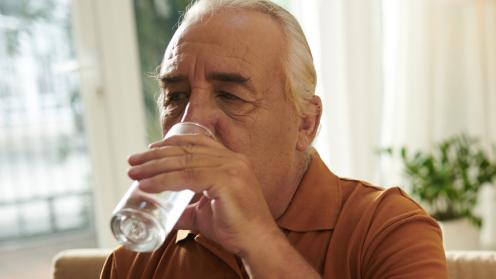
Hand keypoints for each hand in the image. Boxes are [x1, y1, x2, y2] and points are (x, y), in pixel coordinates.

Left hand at [127, 134, 279, 254]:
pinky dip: (164, 180)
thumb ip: (186, 209)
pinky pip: (188, 177)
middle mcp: (232, 159)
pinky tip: (147, 185)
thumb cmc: (234, 228)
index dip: (170, 143)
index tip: (149, 150)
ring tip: (134, 172)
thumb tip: (162, 214)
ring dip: (154, 166)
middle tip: (133, 161)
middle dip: (156, 154)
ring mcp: (231, 167)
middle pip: (187, 150)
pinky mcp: (227, 180)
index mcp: (230, 160)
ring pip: (184, 161)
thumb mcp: (204, 213)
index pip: (197, 143)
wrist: (257, 242)